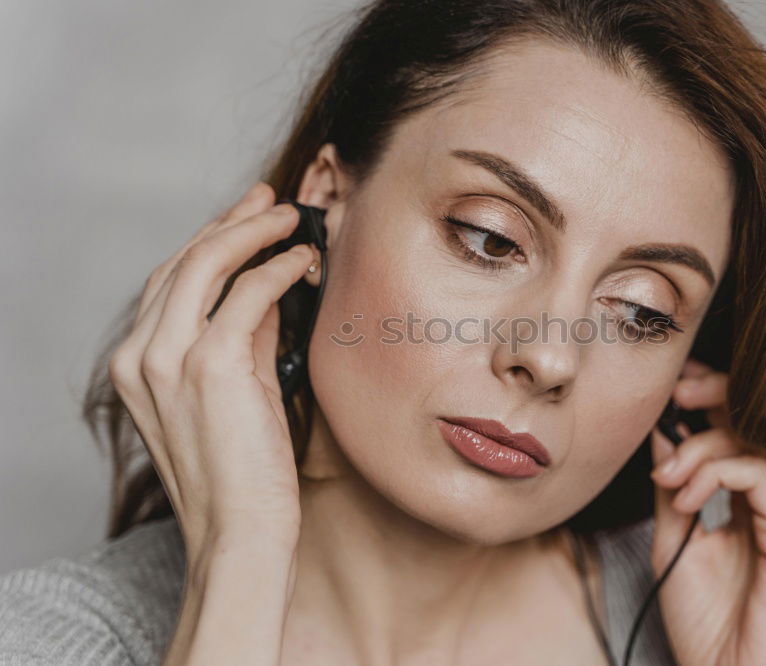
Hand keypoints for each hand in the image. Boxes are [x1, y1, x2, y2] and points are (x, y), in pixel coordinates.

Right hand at [108, 182, 316, 559]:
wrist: (240, 532)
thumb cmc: (243, 470)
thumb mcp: (236, 389)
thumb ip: (246, 336)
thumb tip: (270, 287)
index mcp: (136, 362)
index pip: (169, 281)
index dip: (210, 240)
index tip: (247, 216)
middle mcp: (140, 355)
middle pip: (183, 262)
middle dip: (231, 223)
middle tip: (270, 201)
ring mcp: (168, 359)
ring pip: (207, 264)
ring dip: (254, 231)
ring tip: (291, 218)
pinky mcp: (209, 365)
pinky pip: (247, 293)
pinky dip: (278, 268)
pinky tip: (303, 260)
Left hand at [648, 358, 765, 665]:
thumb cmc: (702, 617)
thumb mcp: (673, 536)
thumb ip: (672, 485)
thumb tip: (661, 432)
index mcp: (755, 494)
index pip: (744, 423)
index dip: (711, 392)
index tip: (671, 384)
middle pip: (762, 417)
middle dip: (714, 393)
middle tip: (674, 397)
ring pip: (758, 439)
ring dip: (704, 446)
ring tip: (669, 477)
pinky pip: (761, 472)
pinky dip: (716, 473)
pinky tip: (687, 498)